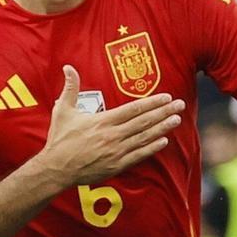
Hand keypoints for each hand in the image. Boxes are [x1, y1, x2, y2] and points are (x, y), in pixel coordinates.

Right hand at [37, 65, 183, 185]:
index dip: (152, 102)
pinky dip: (152, 148)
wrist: (56, 169)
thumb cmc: (59, 139)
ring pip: (144, 137)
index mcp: (103, 121)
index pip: (133, 109)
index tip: (166, 97)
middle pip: (144, 122)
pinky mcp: (116, 165)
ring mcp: (116, 151)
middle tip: (180, 105)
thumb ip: (70, 88)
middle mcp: (112, 135)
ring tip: (177, 120)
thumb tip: (68, 67)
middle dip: (163, 112)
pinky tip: (164, 141)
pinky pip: (139, 155)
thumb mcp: (62, 110)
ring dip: (162, 128)